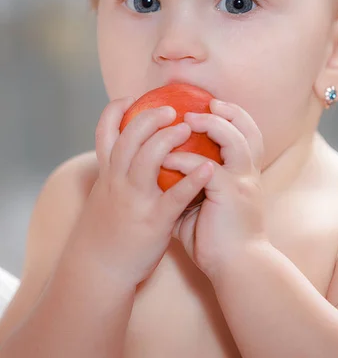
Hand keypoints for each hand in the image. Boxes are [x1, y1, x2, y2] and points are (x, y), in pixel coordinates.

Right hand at [75, 97, 213, 286]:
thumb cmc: (105, 230)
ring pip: (147, 159)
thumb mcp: (103, 194)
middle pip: (129, 138)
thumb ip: (115, 171)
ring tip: (187, 128)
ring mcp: (135, 200)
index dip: (115, 111)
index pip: (105, 132)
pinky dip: (191, 180)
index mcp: (107, 173)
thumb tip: (126, 151)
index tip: (129, 98)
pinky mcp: (153, 221)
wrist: (99, 270)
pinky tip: (209, 168)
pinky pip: (173, 196)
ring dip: (167, 139)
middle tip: (170, 110)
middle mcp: (117, 181)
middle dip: (149, 118)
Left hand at [162, 99, 268, 282]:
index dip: (233, 115)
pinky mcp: (229, 193)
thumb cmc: (217, 240)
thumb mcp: (202, 206)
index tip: (212, 106)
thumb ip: (189, 185)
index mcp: (244, 173)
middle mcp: (248, 173)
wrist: (237, 269)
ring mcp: (241, 181)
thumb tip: (163, 172)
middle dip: (227, 111)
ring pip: (233, 138)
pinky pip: (205, 167)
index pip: (247, 133)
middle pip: (248, 127)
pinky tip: (166, 159)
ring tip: (185, 120)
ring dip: (210, 124)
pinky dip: (184, 159)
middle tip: (203, 104)